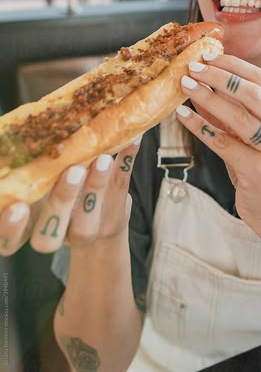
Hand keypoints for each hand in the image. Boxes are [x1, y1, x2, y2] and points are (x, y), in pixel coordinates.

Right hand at [0, 137, 141, 254]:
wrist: (102, 231)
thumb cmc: (61, 203)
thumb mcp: (43, 193)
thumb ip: (37, 175)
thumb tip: (33, 136)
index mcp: (31, 227)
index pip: (11, 240)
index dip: (11, 228)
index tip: (18, 207)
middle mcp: (58, 234)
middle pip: (53, 231)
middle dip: (63, 199)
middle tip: (74, 171)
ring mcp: (90, 229)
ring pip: (91, 215)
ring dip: (97, 184)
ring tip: (103, 159)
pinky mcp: (116, 214)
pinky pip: (121, 188)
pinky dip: (127, 161)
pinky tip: (133, 140)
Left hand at [176, 53, 260, 233]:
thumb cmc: (257, 170)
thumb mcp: (250, 137)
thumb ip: (234, 111)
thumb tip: (201, 82)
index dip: (233, 65)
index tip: (207, 55)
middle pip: (253, 93)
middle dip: (220, 76)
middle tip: (192, 67)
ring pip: (240, 117)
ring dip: (209, 98)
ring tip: (185, 86)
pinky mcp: (259, 172)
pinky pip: (225, 144)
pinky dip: (201, 127)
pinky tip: (183, 116)